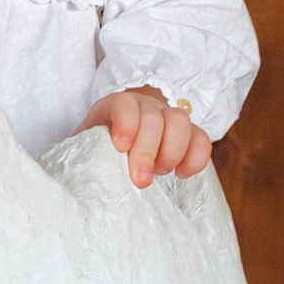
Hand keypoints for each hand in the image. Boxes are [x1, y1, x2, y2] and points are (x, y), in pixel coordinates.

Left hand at [78, 85, 212, 188]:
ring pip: (181, 123)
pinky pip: (202, 140)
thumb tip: (81, 179)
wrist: (120, 144)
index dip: (126, 124)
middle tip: (140, 179)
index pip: (124, 104)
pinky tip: (181, 174)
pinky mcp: (188, 134)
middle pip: (155, 117)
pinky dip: (196, 158)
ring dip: (172, 153)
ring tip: (159, 173)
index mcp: (116, 106)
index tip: (120, 147)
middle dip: (148, 150)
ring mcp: (169, 118)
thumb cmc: (100, 149)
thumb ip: (86, 155)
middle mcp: (145, 106)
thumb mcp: (87, 148)